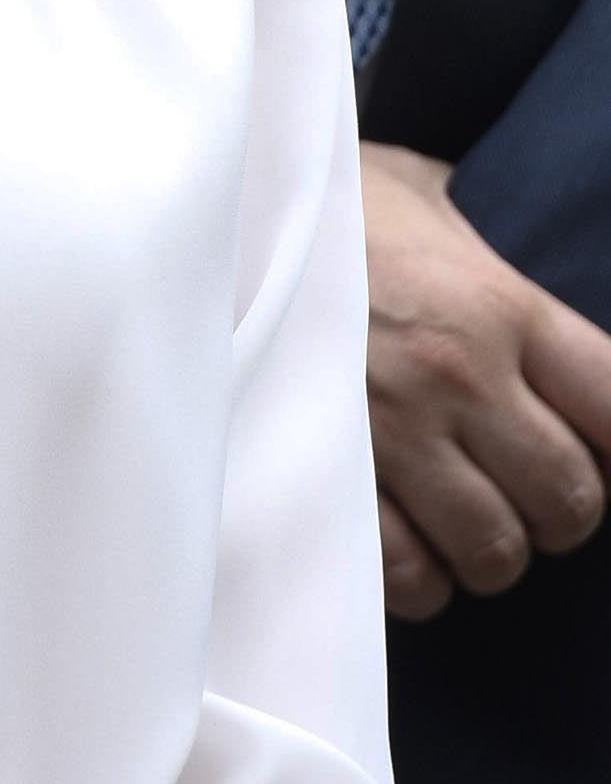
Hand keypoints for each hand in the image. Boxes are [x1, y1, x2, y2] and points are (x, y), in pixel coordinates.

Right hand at [361, 141, 610, 619]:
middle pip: (571, 497)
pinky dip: (419, 580)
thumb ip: (492, 259)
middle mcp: (456, 373)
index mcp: (498, 305)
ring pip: (496, 549)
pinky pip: (406, 573)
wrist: (212, 212)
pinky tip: (411, 550)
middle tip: (525, 491)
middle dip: (559, 511)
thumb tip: (538, 299)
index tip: (594, 446)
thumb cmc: (327, 212)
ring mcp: (390, 431)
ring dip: (490, 549)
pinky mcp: (326, 474)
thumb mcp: (428, 203)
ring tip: (467, 523)